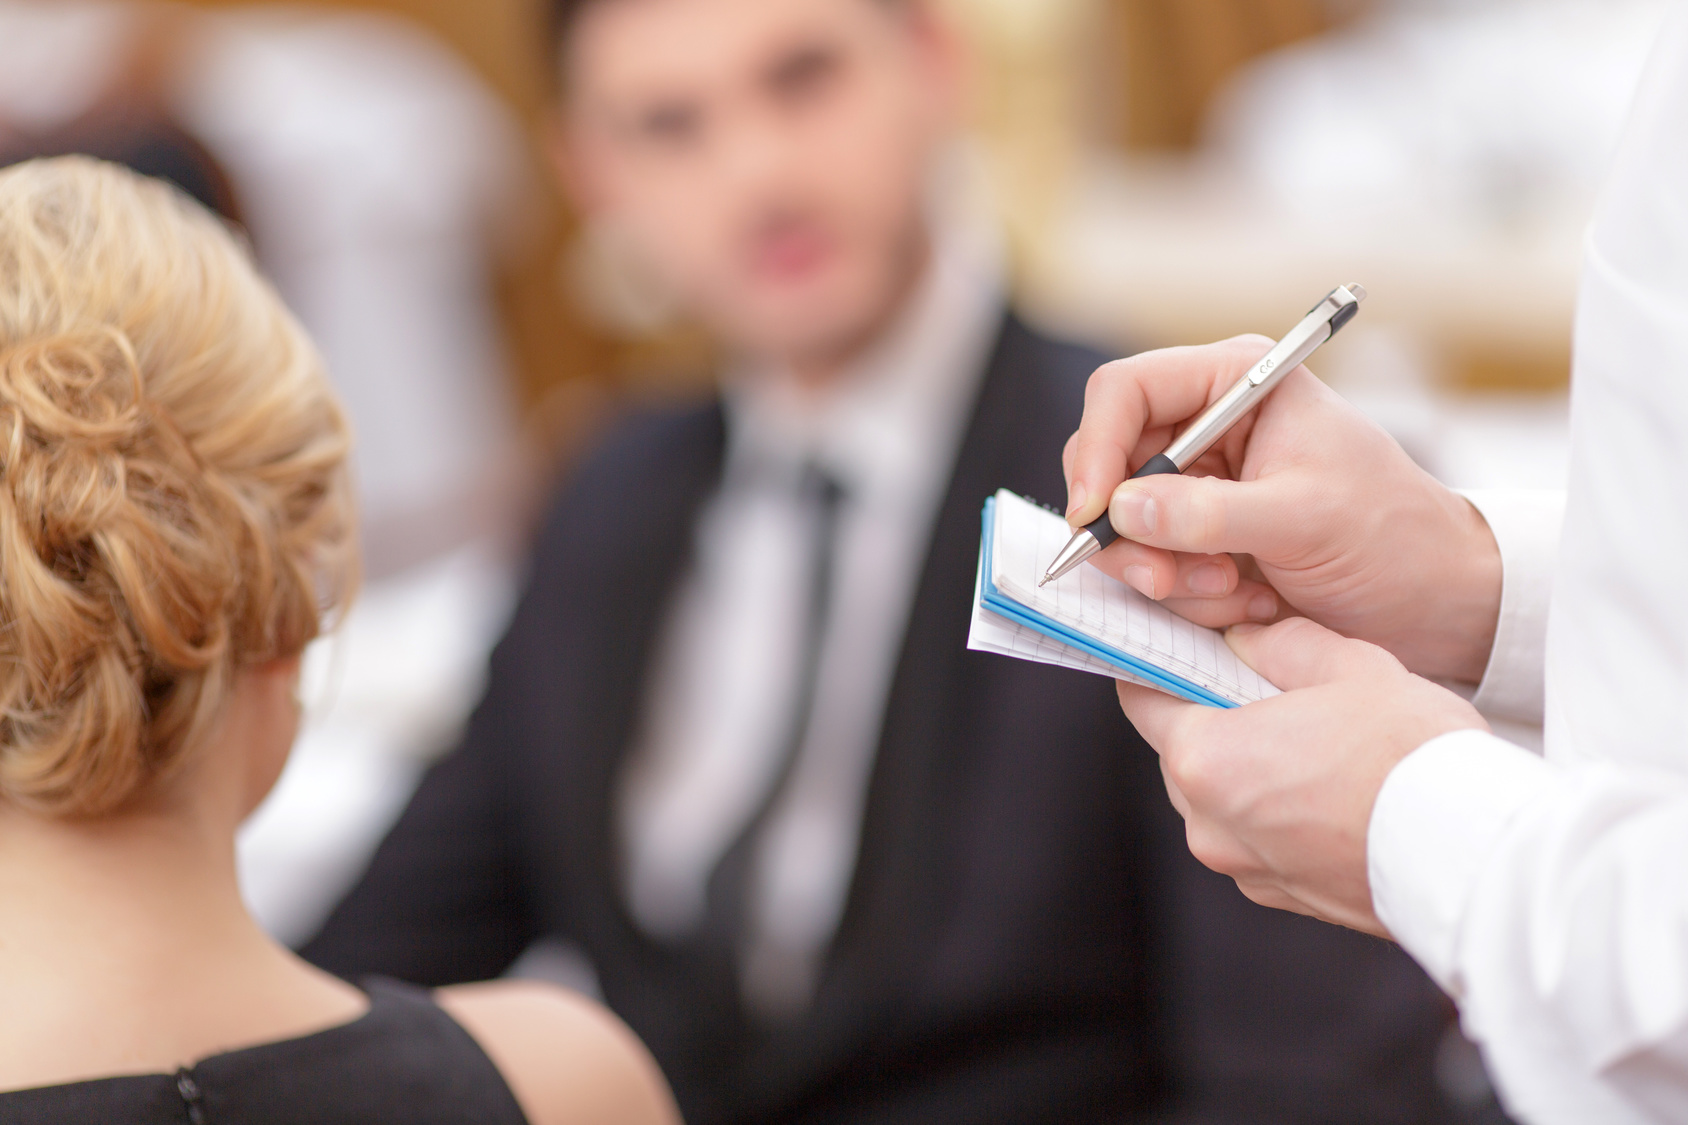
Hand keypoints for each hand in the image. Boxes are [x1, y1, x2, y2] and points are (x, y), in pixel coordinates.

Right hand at [1063, 337, 1501, 682]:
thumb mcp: (1304, 519)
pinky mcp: (1195, 540)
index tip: (1095, 515)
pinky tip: (1243, 604)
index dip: (1097, 448)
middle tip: (1163, 580)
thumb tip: (1121, 509)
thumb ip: (1209, 514)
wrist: (1433, 601)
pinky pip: (1148, 566)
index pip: (1125, 391)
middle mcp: (1205, 427)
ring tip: (1232, 594)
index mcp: (1236, 384)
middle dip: (1129, 531)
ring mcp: (1197, 487)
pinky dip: (1183, 596)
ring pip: (1121, 526)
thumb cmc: (1391, 536)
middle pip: (1107, 463)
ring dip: (1164, 573)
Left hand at [1121, 617, 1486, 935]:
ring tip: (1316, 745)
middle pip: (1181, 754)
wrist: (1475, 853)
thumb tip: (1247, 639)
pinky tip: (1334, 792)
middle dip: (1216, 721)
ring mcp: (1244, 868)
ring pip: (1220, 801)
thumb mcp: (1347, 666)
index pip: (1143, 700)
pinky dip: (1280, 815)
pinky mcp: (1284, 896)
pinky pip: (1259, 841)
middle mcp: (1208, 823)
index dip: (1161, 667)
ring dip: (1250, 771)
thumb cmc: (1412, 759)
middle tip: (1270, 693)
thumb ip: (1280, 644)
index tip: (1185, 652)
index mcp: (1205, 759)